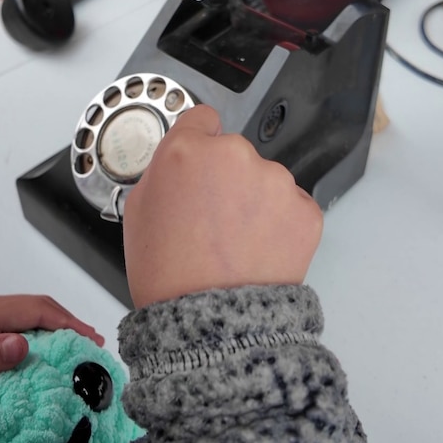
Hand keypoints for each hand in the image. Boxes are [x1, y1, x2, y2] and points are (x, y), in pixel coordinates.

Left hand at [0, 293, 103, 424]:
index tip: (92, 342)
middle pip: (33, 307)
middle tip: (93, 350)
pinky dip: (32, 333)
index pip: (32, 310)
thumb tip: (22, 344)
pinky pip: (7, 323)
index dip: (68, 324)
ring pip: (22, 314)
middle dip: (67, 324)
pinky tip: (37, 353)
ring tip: (73, 353)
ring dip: (52, 329)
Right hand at [123, 105, 322, 308]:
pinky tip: (258, 250)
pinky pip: (291, 206)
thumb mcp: (137, 212)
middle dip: (226, 177)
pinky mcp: (304, 209)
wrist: (210, 322)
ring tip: (236, 243)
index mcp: (186, 151)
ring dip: (255, 201)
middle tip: (213, 219)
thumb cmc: (168, 275)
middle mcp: (234, 156)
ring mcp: (274, 181)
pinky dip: (279, 224)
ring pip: (265, 180)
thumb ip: (163, 172)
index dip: (198, 143)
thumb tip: (181, 162)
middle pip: (234, 153)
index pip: (202, 119)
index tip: (200, 162)